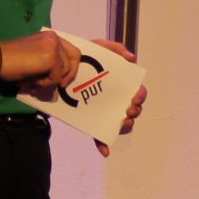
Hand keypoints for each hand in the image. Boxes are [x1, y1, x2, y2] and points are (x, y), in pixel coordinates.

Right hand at [0, 29, 80, 97]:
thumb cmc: (10, 60)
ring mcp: (54, 47)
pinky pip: (56, 78)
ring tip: (36, 82)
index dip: (71, 66)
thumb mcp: (35, 57)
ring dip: (52, 80)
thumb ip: (49, 61)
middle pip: (75, 58)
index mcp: (50, 36)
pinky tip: (33, 81)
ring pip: (65, 70)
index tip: (64, 79)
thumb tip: (59, 78)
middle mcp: (54, 38)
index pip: (71, 50)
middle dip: (69, 74)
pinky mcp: (51, 58)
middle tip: (60, 85)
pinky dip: (45, 84)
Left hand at [91, 38, 147, 156]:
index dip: (140, 95)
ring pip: (122, 124)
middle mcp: (116, 99)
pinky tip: (105, 150)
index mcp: (120, 85)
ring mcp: (105, 111)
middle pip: (133, 109)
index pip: (138, 92)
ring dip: (125, 126)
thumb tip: (132, 58)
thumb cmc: (83, 60)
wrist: (59, 70)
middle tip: (128, 109)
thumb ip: (114, 48)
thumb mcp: (97, 48)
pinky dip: (104, 144)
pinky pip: (101, 136)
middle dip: (135, 111)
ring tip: (121, 123)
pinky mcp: (92, 121)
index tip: (134, 96)